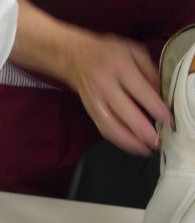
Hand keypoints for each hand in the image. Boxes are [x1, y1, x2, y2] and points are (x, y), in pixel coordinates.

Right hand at [11, 1, 172, 154]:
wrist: (74, 57)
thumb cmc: (108, 52)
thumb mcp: (133, 50)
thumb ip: (149, 70)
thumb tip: (160, 95)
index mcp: (119, 67)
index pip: (140, 92)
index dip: (156, 109)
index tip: (169, 121)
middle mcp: (105, 86)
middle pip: (125, 114)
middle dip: (143, 131)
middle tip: (158, 142)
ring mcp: (95, 101)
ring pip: (111, 127)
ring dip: (129, 142)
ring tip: (146, 150)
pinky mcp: (90, 111)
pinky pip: (104, 130)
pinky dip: (118, 141)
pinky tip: (131, 146)